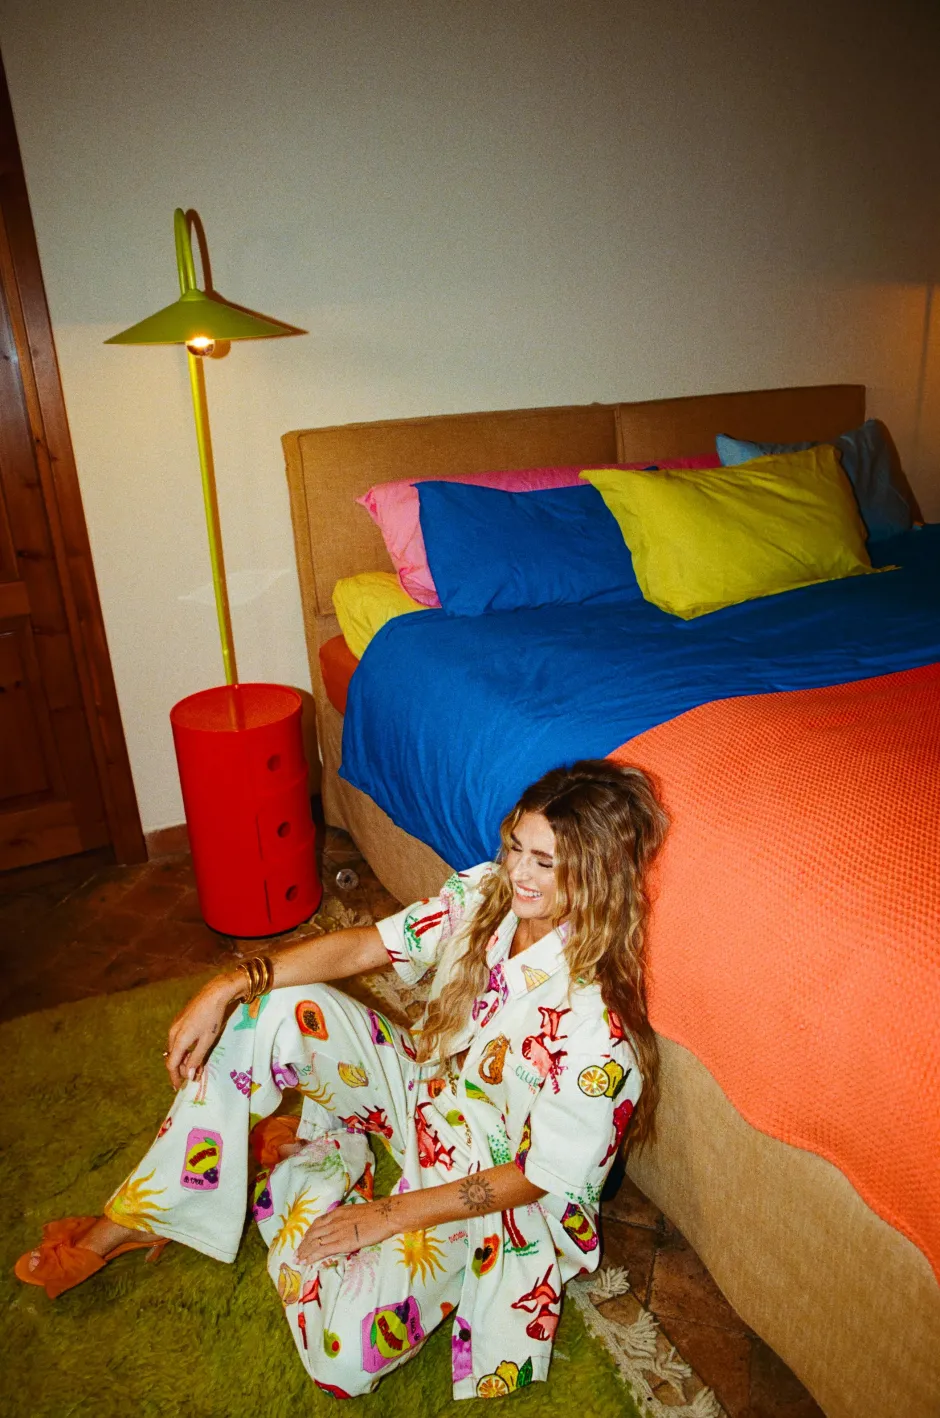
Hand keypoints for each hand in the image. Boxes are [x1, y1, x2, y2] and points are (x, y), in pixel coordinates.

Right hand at [165, 974, 241, 1088]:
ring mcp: (175, 1025)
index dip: (174, 1077)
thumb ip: (197, 1059)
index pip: (171, 1064)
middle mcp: (173, 1033)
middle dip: (180, 1068)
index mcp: (179, 1039)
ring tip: (195, 1065)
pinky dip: (184, 1049)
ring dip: (183, 1059)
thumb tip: (188, 1075)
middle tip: (193, 1076)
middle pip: (172, 1057)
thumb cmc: (213, 1018)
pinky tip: (194, 1051)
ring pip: (175, 1048)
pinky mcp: (179, 1020)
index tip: (179, 1086)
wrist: (214, 993)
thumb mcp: (207, 1041)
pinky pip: (178, 1039)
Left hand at [295, 1197, 398, 1264]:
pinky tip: (306, 1262)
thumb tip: (344, 1227)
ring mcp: (337, 1231)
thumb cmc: (377, 1214)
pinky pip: (323, 1250)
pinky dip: (312, 1256)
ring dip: (305, 1252)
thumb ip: (346, 1219)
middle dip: (303, 1245)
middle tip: (296, 1254)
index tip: (303, 1242)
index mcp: (337, 1213)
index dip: (308, 1234)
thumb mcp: (356, 1212)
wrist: (385, 1215)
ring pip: (315, 1242)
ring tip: (298, 1260)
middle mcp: (334, 1221)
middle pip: (313, 1234)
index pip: (317, 1224)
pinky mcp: (342, 1242)